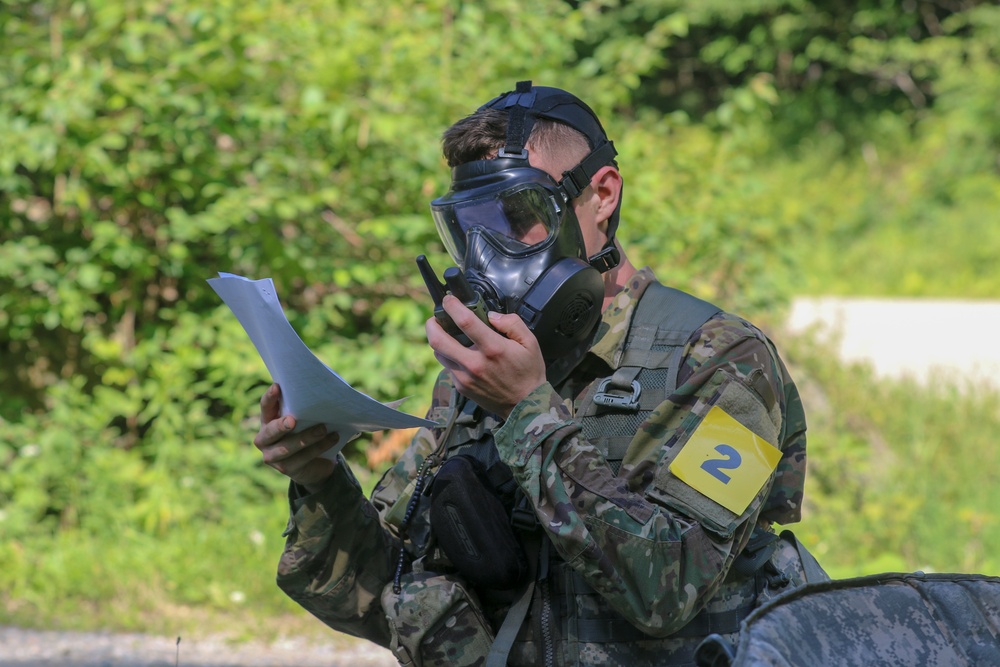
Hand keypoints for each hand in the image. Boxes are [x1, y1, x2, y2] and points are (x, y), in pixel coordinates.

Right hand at [253, 383, 339, 492]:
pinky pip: (302, 458)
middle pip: (271, 431)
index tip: (277, 386)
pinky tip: (332, 438)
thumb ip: (304, 410)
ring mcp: (272, 456)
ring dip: (307, 438)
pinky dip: (319, 447)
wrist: (314, 464)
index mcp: (267, 421)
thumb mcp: (304, 420)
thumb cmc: (307, 433)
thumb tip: (322, 392)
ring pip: (288, 447)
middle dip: (281, 426)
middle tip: (292, 420)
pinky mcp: (285, 469)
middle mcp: (264, 439)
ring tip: (323, 429)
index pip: (265, 407)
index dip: (270, 397)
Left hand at [426, 295, 546, 417]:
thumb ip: (512, 323)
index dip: (452, 306)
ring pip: (439, 353)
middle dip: (431, 324)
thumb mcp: (530, 343)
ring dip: (438, 340)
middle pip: (438, 340)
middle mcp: (475, 363)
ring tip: (445, 333)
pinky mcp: (461, 387)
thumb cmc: (528, 372)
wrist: (525, 406)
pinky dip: (449, 355)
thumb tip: (491, 316)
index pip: (465, 322)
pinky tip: (459, 352)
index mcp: (493, 349)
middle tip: (435, 317)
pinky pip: (448, 366)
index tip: (448, 299)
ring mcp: (465, 377)